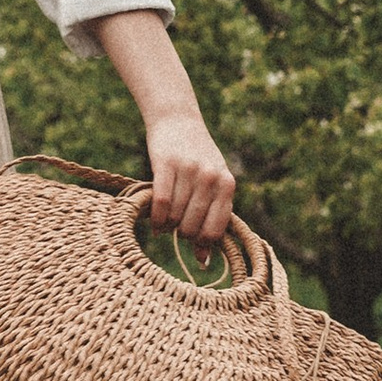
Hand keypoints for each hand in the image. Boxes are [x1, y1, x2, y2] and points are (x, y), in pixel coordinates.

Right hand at [92, 10, 238, 250]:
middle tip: (175, 229)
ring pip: (174, 217)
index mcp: (227, 183)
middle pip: (192, 226)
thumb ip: (212, 216)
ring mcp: (189, 170)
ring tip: (164, 223)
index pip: (215, 230)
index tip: (192, 243)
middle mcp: (210, 177)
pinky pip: (160, 203)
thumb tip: (203, 260)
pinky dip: (155, 218)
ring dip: (166, 226)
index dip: (201, 243)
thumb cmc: (197, 158)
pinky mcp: (166, 164)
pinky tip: (154, 222)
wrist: (177, 119)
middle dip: (181, 234)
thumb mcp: (213, 182)